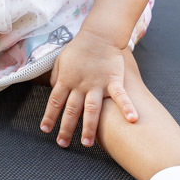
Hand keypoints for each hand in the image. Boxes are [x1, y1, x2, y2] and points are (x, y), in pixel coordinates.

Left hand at [40, 29, 137, 147]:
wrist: (98, 36)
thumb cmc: (78, 49)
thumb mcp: (61, 61)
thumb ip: (57, 78)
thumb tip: (54, 91)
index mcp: (66, 80)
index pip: (54, 102)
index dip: (49, 116)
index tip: (46, 130)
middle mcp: (80, 85)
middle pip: (71, 110)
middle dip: (66, 128)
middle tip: (62, 144)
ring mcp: (97, 84)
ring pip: (91, 109)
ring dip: (89, 127)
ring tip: (87, 143)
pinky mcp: (113, 81)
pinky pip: (120, 96)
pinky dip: (127, 107)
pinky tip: (133, 120)